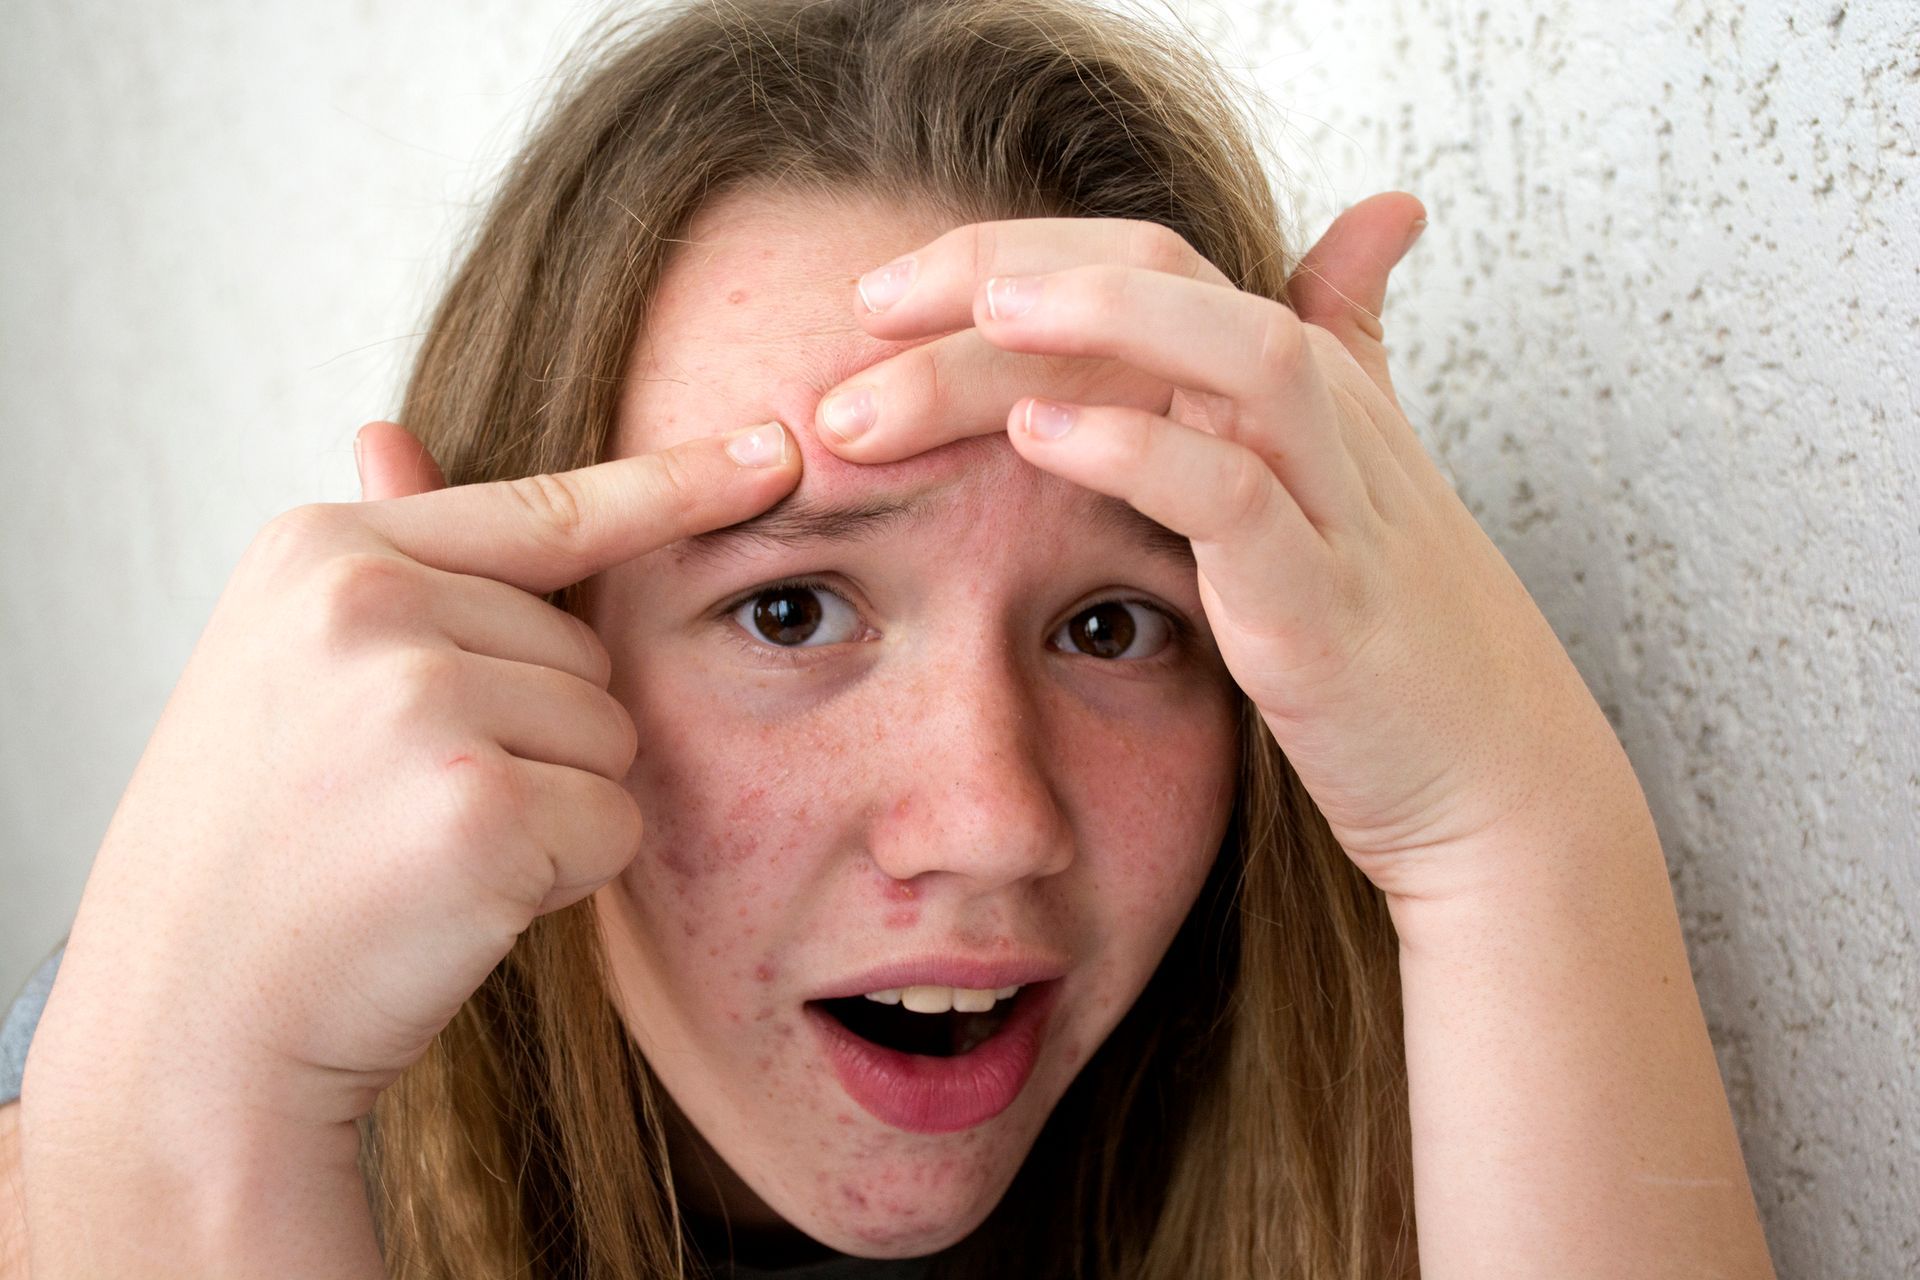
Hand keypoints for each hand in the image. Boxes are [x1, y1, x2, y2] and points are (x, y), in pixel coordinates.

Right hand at [27, 418, 799, 1129]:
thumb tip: (392, 431)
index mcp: (326, 549)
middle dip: (536, 739)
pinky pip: (614, 822)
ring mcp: (422, 700)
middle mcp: (370, 602)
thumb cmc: (255, 846)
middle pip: (588, 653)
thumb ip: (380, 558)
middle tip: (405, 802)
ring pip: (611, 737)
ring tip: (418, 847)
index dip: (674, 483)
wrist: (188, 1020)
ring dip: (550, 807)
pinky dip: (562, 875)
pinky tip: (454, 899)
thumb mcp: (285, 664)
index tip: (773, 449)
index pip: (546, 507)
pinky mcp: (480, 807)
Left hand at [812, 199, 1630, 901]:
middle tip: (863, 308)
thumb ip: (1348, 341)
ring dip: (1088, 320)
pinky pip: (1236, 499)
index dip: (1010, 251)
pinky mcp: (1326, 608)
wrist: (1501, 785)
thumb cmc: (1404, 636)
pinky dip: (1141, 452)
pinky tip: (1041, 436)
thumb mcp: (1366, 471)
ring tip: (961, 317)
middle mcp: (1321, 420)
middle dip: (1006, 273)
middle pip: (1165, 279)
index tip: (881, 297)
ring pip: (1220, 357)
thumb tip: (1378, 216)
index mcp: (1299, 389)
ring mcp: (1333, 507)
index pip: (1148, 256)